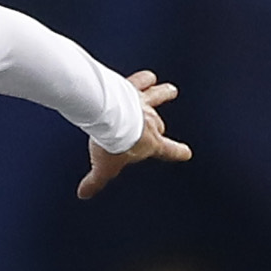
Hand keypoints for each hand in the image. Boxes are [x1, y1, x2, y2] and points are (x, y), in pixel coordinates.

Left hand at [78, 71, 193, 199]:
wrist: (109, 118)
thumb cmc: (113, 143)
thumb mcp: (103, 168)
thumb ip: (95, 181)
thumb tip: (84, 193)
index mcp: (150, 143)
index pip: (169, 150)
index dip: (178, 152)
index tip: (186, 153)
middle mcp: (151, 121)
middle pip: (159, 125)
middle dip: (158, 127)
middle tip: (155, 128)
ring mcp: (143, 104)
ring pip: (158, 97)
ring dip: (164, 94)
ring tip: (170, 90)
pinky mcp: (132, 87)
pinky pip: (142, 81)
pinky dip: (145, 79)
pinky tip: (148, 77)